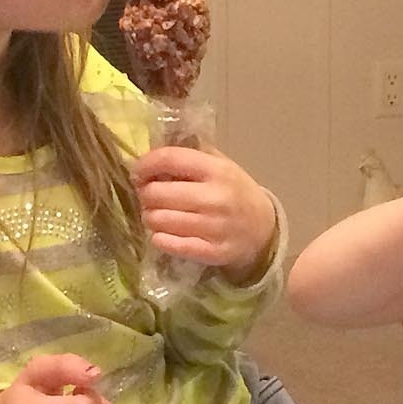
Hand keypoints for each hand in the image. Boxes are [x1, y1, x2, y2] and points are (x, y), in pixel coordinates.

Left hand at [131, 146, 276, 276]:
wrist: (263, 228)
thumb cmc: (235, 191)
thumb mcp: (220, 165)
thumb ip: (190, 155)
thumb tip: (152, 151)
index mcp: (217, 170)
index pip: (170, 159)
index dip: (146, 164)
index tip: (138, 171)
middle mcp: (216, 198)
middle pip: (157, 193)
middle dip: (145, 194)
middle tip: (148, 196)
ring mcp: (215, 227)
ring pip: (159, 221)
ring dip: (150, 217)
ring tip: (157, 214)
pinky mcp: (213, 252)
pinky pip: (171, 245)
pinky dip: (160, 239)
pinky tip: (162, 234)